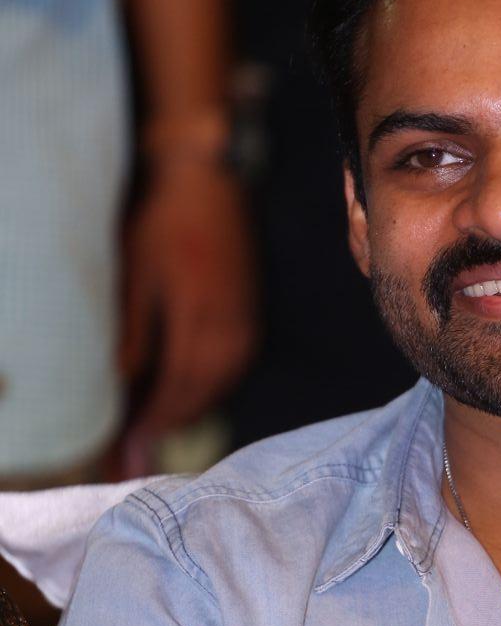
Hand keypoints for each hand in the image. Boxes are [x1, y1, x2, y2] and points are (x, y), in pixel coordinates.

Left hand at [120, 161, 257, 434]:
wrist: (210, 178)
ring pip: (219, 387)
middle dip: (169, 425)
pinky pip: (231, 368)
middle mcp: (233, 332)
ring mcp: (247, 325)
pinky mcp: (252, 316)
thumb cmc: (167, 220)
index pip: (177, 391)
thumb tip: (124, 381)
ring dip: (189, 408)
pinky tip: (187, 389)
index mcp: (202, 323)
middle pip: (201, 397)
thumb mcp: (139, 276)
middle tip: (139, 446)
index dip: (154, 423)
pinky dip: (207, 387)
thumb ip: (135, 334)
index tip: (130, 446)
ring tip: (157, 423)